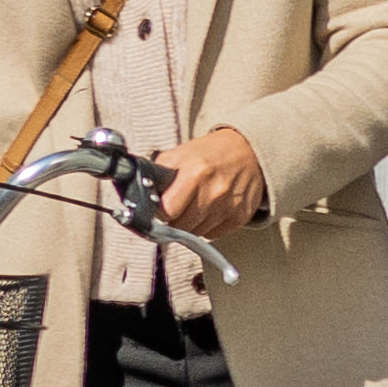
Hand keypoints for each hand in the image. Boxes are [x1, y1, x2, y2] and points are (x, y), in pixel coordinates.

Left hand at [158, 122, 268, 239]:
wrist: (248, 151)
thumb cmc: (210, 153)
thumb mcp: (180, 154)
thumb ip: (158, 174)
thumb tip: (139, 195)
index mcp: (196, 173)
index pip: (167, 212)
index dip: (160, 212)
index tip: (160, 207)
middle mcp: (214, 192)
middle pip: (181, 226)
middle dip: (175, 219)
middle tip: (178, 205)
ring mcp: (229, 206)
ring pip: (196, 233)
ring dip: (191, 224)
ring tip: (196, 204)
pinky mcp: (240, 217)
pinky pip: (212, 234)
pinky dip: (207, 226)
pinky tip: (211, 208)